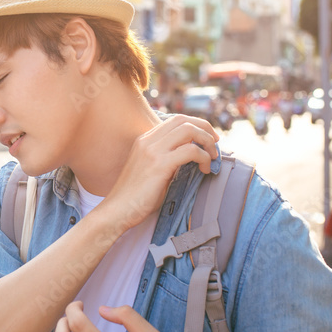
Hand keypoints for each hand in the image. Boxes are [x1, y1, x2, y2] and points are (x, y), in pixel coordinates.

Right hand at [102, 114, 218, 231]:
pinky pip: (190, 151)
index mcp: (145, 140)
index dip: (196, 125)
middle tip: (215, 145)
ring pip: (189, 131)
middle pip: (184, 120)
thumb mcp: (151, 170)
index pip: (176, 120)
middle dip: (205, 129)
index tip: (208, 139)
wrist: (117, 211)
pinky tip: (204, 170)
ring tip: (212, 158)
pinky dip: (203, 157)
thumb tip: (191, 155)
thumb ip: (166, 158)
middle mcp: (148, 140)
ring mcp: (152, 151)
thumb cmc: (136, 196)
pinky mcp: (159, 165)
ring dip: (207, 142)